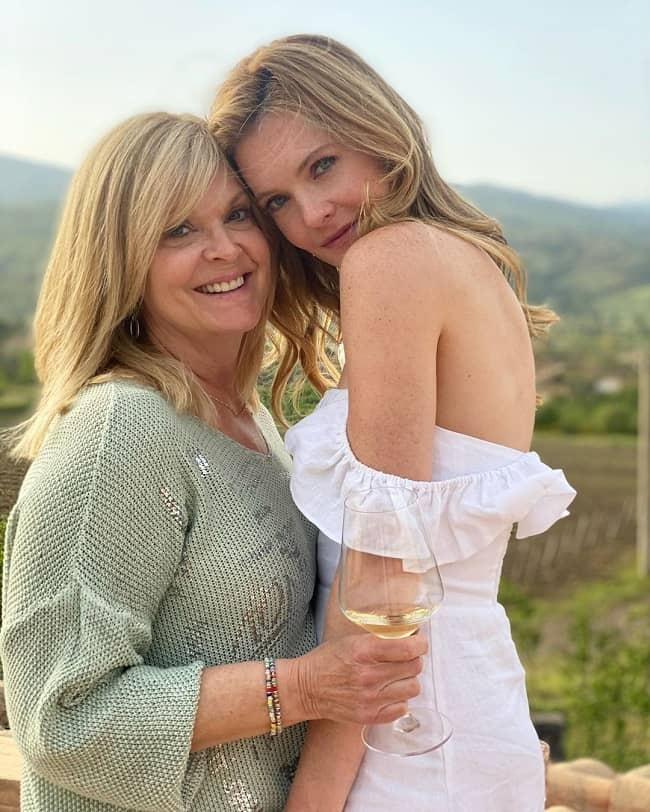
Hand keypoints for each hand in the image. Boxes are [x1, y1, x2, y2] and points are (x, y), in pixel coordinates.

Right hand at [294, 632, 425, 725]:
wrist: (305, 689)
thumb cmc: (327, 660)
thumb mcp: (351, 640)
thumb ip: (378, 639)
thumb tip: (408, 636)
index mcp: (364, 651)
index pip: (408, 648)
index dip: (420, 643)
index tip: (419, 641)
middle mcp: (370, 676)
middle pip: (414, 667)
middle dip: (414, 659)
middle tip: (406, 657)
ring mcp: (370, 699)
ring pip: (413, 688)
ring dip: (408, 680)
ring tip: (397, 676)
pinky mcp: (369, 716)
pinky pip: (402, 708)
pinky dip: (399, 699)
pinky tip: (389, 692)